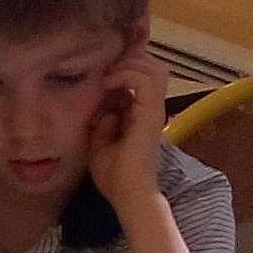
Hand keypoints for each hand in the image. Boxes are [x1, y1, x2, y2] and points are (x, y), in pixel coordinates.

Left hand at [84, 41, 169, 214]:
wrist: (127, 194)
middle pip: (152, 64)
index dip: (124, 62)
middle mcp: (152, 107)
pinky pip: (145, 80)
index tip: (100, 65)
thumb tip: (104, 102)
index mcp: (141, 111)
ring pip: (153, 67)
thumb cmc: (115, 174)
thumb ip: (102, 118)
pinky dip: (126, 74)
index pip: (142, 72)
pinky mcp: (151, 114)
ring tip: (107, 74)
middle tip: (104, 66)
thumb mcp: (99, 140)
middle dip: (128, 58)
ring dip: (128, 64)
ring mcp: (154, 110)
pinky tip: (108, 82)